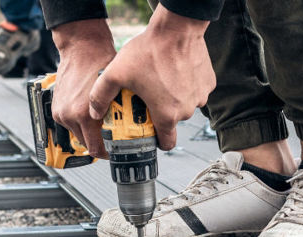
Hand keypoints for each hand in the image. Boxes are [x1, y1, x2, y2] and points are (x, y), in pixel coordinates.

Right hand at [49, 19, 115, 158]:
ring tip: (102, 123)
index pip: (96, 149)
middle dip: (100, 142)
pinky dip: (80, 123)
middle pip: (86, 144)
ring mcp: (61, 113)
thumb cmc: (100, 62)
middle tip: (113, 137)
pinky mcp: (56, 109)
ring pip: (78, 134)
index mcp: (84, 115)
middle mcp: (69, 116)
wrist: (81, 47)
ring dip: (89, 132)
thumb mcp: (117, 91)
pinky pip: (70, 124)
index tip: (115, 152)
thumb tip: (131, 130)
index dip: (108, 153)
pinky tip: (90, 113)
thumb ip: (119, 114)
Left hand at [88, 5, 214, 150]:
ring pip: (185, 105)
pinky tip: (175, 72)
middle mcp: (186, 110)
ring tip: (161, 81)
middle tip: (149, 97)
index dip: (157, 141)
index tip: (150, 133)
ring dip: (175, 98)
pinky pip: (195, 90)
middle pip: (173, 121)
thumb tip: (94, 113)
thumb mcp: (115, 73)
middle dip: (162, 112)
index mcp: (167, 115)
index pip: (166, 144)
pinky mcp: (208, 82)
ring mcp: (200, 96)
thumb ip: (100, 96)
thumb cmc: (149, 51)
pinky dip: (186, 85)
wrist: (177, 27)